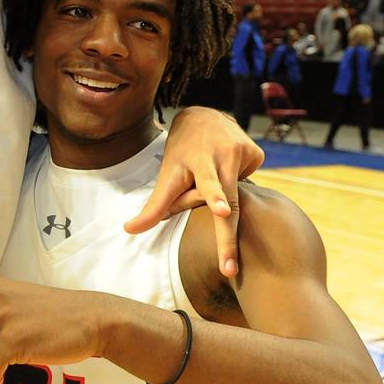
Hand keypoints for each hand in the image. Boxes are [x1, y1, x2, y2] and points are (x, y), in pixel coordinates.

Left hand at [125, 107, 262, 279]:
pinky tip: (230, 167)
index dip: (212, 197)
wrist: (205, 116)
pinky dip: (238, 181)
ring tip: (214, 182)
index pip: (203, 185)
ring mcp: (240, 151)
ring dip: (226, 199)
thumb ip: (155, 206)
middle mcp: (219, 155)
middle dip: (227, 236)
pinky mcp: (256, 153)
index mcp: (194, 162)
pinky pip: (248, 181)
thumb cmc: (182, 154)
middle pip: (229, 199)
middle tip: (228, 268)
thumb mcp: (167, 176)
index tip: (224, 210)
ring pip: (238, 194)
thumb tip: (127, 230)